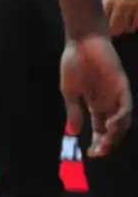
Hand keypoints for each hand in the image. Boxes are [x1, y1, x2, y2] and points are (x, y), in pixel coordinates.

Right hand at [60, 34, 131, 156]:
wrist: (81, 42)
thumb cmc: (74, 63)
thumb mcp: (69, 91)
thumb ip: (73, 111)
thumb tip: (73, 132)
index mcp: (95, 104)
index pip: (99, 128)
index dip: (97, 141)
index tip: (90, 154)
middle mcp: (108, 102)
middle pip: (112, 128)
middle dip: (107, 142)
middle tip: (99, 152)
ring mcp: (116, 95)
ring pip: (122, 120)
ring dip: (115, 133)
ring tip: (105, 142)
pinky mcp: (122, 86)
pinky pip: (126, 106)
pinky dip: (121, 117)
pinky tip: (111, 125)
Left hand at [102, 0, 137, 35]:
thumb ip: (106, 5)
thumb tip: (103, 18)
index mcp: (107, 2)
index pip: (103, 23)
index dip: (104, 28)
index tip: (104, 29)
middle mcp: (120, 7)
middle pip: (116, 29)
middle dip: (116, 30)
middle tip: (117, 28)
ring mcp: (133, 7)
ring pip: (130, 28)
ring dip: (128, 27)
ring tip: (127, 22)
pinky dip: (136, 23)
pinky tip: (135, 19)